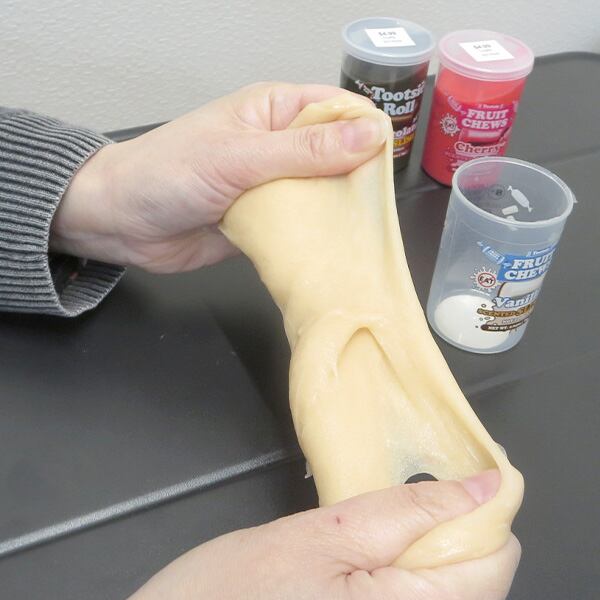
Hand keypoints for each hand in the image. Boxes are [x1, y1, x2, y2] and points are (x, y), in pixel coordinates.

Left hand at [51, 83, 385, 271]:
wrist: (121, 224)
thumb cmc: (166, 173)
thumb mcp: (238, 157)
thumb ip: (304, 151)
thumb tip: (369, 137)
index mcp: (274, 112)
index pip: (336, 111)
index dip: (365, 132)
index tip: (386, 163)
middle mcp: (279, 147)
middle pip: (337, 158)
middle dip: (357, 180)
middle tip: (379, 209)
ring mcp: (274, 187)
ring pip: (323, 197)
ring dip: (338, 214)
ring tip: (363, 234)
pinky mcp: (267, 223)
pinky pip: (302, 228)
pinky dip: (316, 238)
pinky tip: (333, 251)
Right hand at [129, 470, 519, 599]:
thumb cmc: (231, 590)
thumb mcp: (321, 534)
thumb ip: (407, 510)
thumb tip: (482, 485)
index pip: (494, 563)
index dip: (482, 511)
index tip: (459, 477)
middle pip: (479, 582)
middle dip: (452, 530)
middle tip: (400, 506)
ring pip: (452, 594)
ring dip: (432, 550)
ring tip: (381, 532)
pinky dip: (413, 573)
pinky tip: (375, 560)